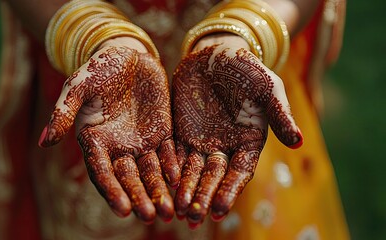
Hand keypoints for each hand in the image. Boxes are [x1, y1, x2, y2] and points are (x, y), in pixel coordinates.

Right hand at [38, 44, 179, 223]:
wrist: (127, 55)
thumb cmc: (98, 69)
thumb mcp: (78, 86)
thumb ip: (64, 112)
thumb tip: (44, 142)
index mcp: (95, 142)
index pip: (103, 172)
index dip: (112, 191)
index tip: (123, 210)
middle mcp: (119, 147)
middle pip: (129, 178)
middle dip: (140, 198)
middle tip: (151, 217)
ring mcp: (142, 141)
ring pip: (151, 171)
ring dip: (160, 190)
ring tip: (171, 211)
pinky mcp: (162, 130)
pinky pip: (169, 151)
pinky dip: (173, 164)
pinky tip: (179, 177)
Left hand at [172, 40, 302, 227]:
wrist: (217, 53)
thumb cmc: (247, 69)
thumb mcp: (268, 88)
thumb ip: (280, 114)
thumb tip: (298, 141)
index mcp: (248, 143)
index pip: (239, 173)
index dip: (229, 191)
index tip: (218, 210)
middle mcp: (225, 147)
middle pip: (213, 178)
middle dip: (203, 198)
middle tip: (192, 218)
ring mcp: (201, 141)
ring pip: (191, 171)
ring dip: (184, 190)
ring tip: (176, 210)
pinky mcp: (181, 132)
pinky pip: (174, 153)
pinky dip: (170, 169)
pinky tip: (162, 184)